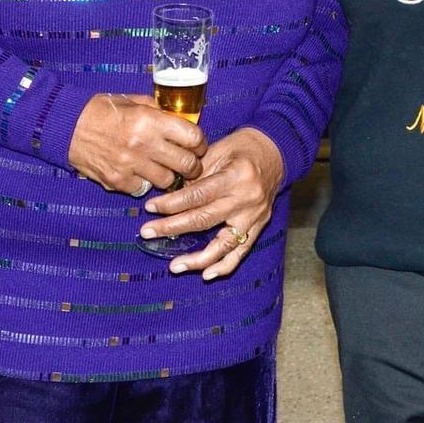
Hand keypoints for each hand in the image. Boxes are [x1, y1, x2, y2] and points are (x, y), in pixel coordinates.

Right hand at [68, 93, 206, 194]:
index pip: (193, 137)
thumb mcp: (133, 101)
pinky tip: (139, 173)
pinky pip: (143, 189)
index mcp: (150, 120)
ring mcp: (130, 165)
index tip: (198, 145)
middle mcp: (143, 144)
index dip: (200, 143)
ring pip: (167, 181)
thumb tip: (183, 120)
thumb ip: (159, 111)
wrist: (66, 126)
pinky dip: (144, 183)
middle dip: (192, 166)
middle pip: (186, 164)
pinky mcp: (118, 181)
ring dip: (168, 176)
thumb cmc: (101, 110)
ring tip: (162, 168)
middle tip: (189, 164)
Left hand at [139, 127, 283, 279]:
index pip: (197, 195)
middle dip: (173, 228)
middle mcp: (246, 199)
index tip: (150, 208)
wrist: (275, 152)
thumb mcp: (216, 151)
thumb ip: (194, 175)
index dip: (171, 204)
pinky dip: (224, 266)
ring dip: (198, 259)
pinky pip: (241, 252)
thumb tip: (169, 196)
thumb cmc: (242, 148)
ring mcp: (254, 216)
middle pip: (205, 220)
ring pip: (224, 244)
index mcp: (235, 176)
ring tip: (175, 266)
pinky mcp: (259, 226)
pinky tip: (206, 274)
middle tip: (148, 233)